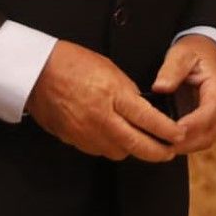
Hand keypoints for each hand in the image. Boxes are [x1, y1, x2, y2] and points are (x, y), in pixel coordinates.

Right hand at [26, 40, 180, 162]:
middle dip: (158, 151)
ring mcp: (85, 132)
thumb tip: (143, 109)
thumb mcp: (109, 69)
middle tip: (170, 152)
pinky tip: (117, 139)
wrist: (36, 73)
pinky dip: (112, 148)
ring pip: (119, 152)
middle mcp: (100, 118)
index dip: (166, 130)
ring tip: (144, 144)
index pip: (147, 119)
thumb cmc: (73, 63)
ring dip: (133, 150)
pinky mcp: (73, 140)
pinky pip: (99, 151)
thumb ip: (128, 92)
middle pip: (136, 144)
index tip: (179, 135)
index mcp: (112, 94)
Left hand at [152, 33, 215, 153]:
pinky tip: (164, 142)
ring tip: (160, 146)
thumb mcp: (183, 53)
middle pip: (209, 134)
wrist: (207, 54)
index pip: (210, 111)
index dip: (194, 123)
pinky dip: (183, 145)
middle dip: (186, 142)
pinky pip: (197, 140)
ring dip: (184, 147)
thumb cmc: (195, 53)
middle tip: (161, 143)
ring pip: (204, 141)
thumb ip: (172, 69)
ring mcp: (214, 117)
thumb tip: (161, 87)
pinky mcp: (205, 123)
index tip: (174, 129)